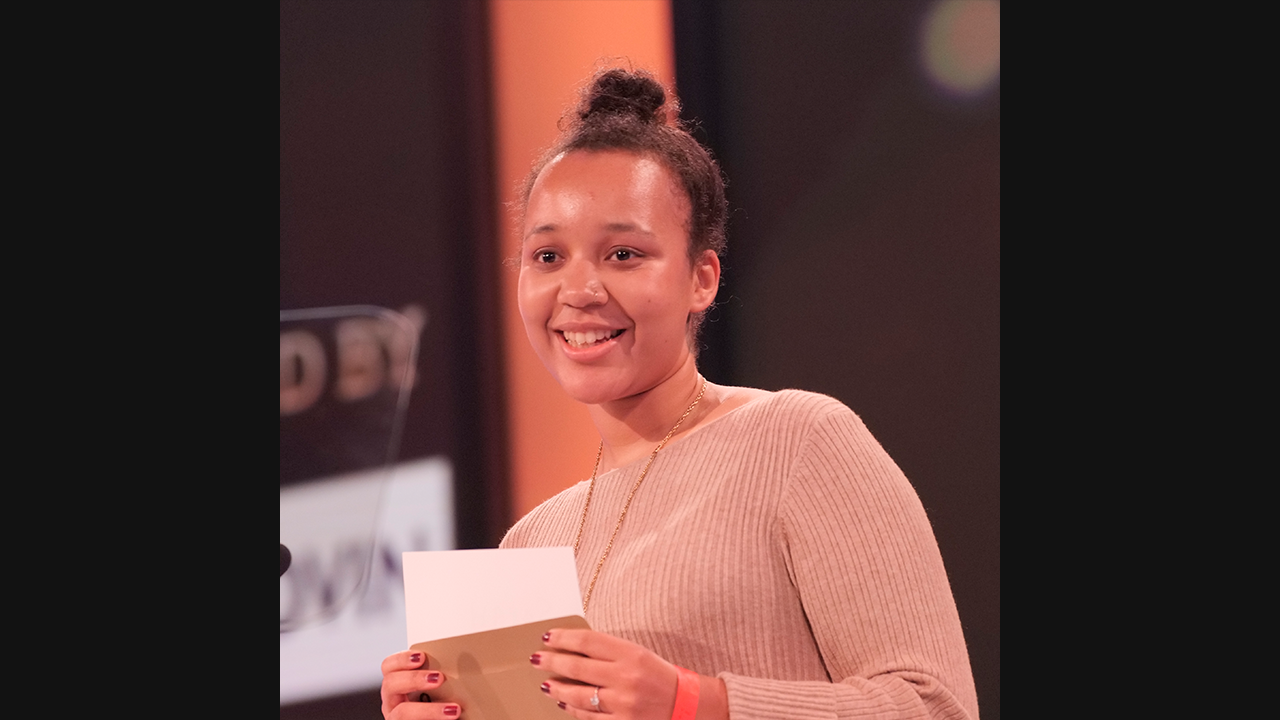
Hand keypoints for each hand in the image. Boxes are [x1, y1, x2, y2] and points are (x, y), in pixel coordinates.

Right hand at [379, 650, 460, 718]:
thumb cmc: (442, 707)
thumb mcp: (439, 690)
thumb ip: (441, 678)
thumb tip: (465, 663)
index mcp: (399, 686)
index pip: (389, 667)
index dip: (402, 659)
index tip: (422, 656)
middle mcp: (393, 702)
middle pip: (389, 684)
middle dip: (414, 678)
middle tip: (439, 678)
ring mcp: (395, 718)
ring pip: (401, 713)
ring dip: (428, 710)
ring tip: (454, 709)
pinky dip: (433, 719)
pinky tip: (453, 717)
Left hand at [532, 628, 678, 718]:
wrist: (686, 705)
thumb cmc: (660, 676)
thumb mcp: (638, 654)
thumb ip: (608, 651)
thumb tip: (572, 648)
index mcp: (631, 654)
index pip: (588, 642)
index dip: (563, 638)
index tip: (547, 636)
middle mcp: (626, 678)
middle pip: (577, 667)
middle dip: (552, 662)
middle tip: (536, 659)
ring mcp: (623, 704)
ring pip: (578, 695)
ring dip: (557, 688)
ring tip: (546, 684)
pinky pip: (589, 717)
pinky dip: (573, 709)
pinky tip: (564, 702)